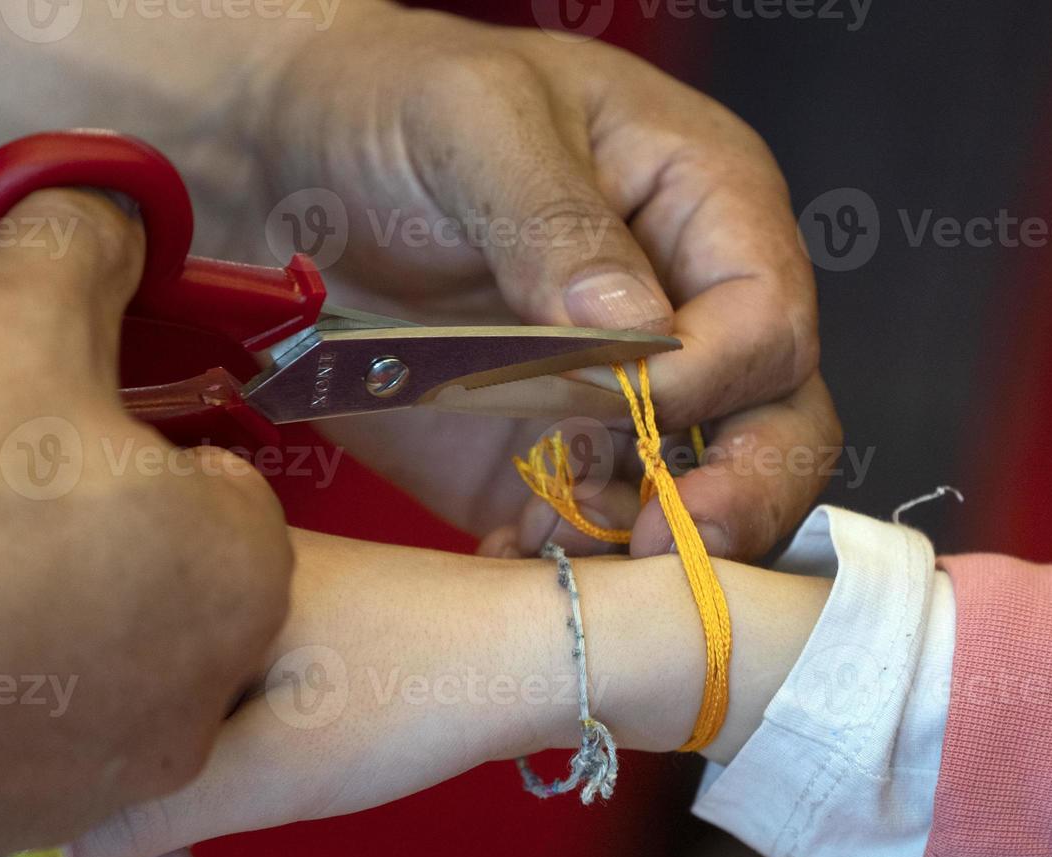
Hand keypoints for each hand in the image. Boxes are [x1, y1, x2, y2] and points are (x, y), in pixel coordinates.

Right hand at [0, 191, 290, 856]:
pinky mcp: (30, 818)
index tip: (52, 428)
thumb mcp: (16, 322)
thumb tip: (105, 211)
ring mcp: (118, 766)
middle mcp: (204, 684)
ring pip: (61, 632)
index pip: (210, 478)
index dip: (124, 437)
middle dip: (44, 502)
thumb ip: (79, 251)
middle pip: (129, 556)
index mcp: (240, 566)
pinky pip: (7, 713)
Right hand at [0, 529, 829, 856]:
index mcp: (184, 574)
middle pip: (99, 704)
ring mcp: (245, 602)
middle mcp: (203, 574)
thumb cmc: (415, 696)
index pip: (60, 686)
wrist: (556, 654)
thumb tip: (30, 850)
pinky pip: (204, 706)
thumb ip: (139, 813)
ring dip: (139, 804)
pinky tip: (193, 845)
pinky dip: (191, 774)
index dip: (23, 797)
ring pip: (154, 712)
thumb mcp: (265, 772)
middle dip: (79, 816)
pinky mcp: (288, 631)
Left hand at [222, 3, 838, 558]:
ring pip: (690, 496)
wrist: (277, 168)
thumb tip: (640, 335)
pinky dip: (562, 558)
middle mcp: (682, 309)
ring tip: (547, 542)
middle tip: (664, 546)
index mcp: (702, 203)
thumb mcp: (472, 120)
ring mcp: (611, 393)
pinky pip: (588, 528)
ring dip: (636, 540)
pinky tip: (506, 557)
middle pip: (774, 424)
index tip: (617, 402)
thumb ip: (557, 221)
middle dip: (734, 496)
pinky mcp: (539, 454)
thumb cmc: (388, 103)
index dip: (707, 378)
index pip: (764, 319)